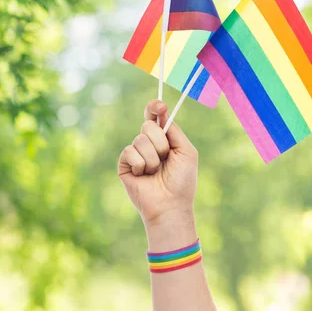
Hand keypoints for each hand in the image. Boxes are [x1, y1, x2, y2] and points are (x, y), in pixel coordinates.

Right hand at [118, 100, 197, 230]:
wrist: (170, 204)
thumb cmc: (182, 181)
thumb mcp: (186, 152)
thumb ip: (175, 131)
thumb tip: (162, 115)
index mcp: (164, 139)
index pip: (155, 116)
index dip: (155, 107)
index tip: (160, 106)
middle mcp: (148, 144)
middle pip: (148, 125)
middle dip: (160, 142)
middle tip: (165, 158)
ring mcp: (135, 153)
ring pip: (140, 139)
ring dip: (152, 158)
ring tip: (155, 172)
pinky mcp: (124, 164)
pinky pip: (129, 152)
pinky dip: (141, 164)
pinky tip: (144, 176)